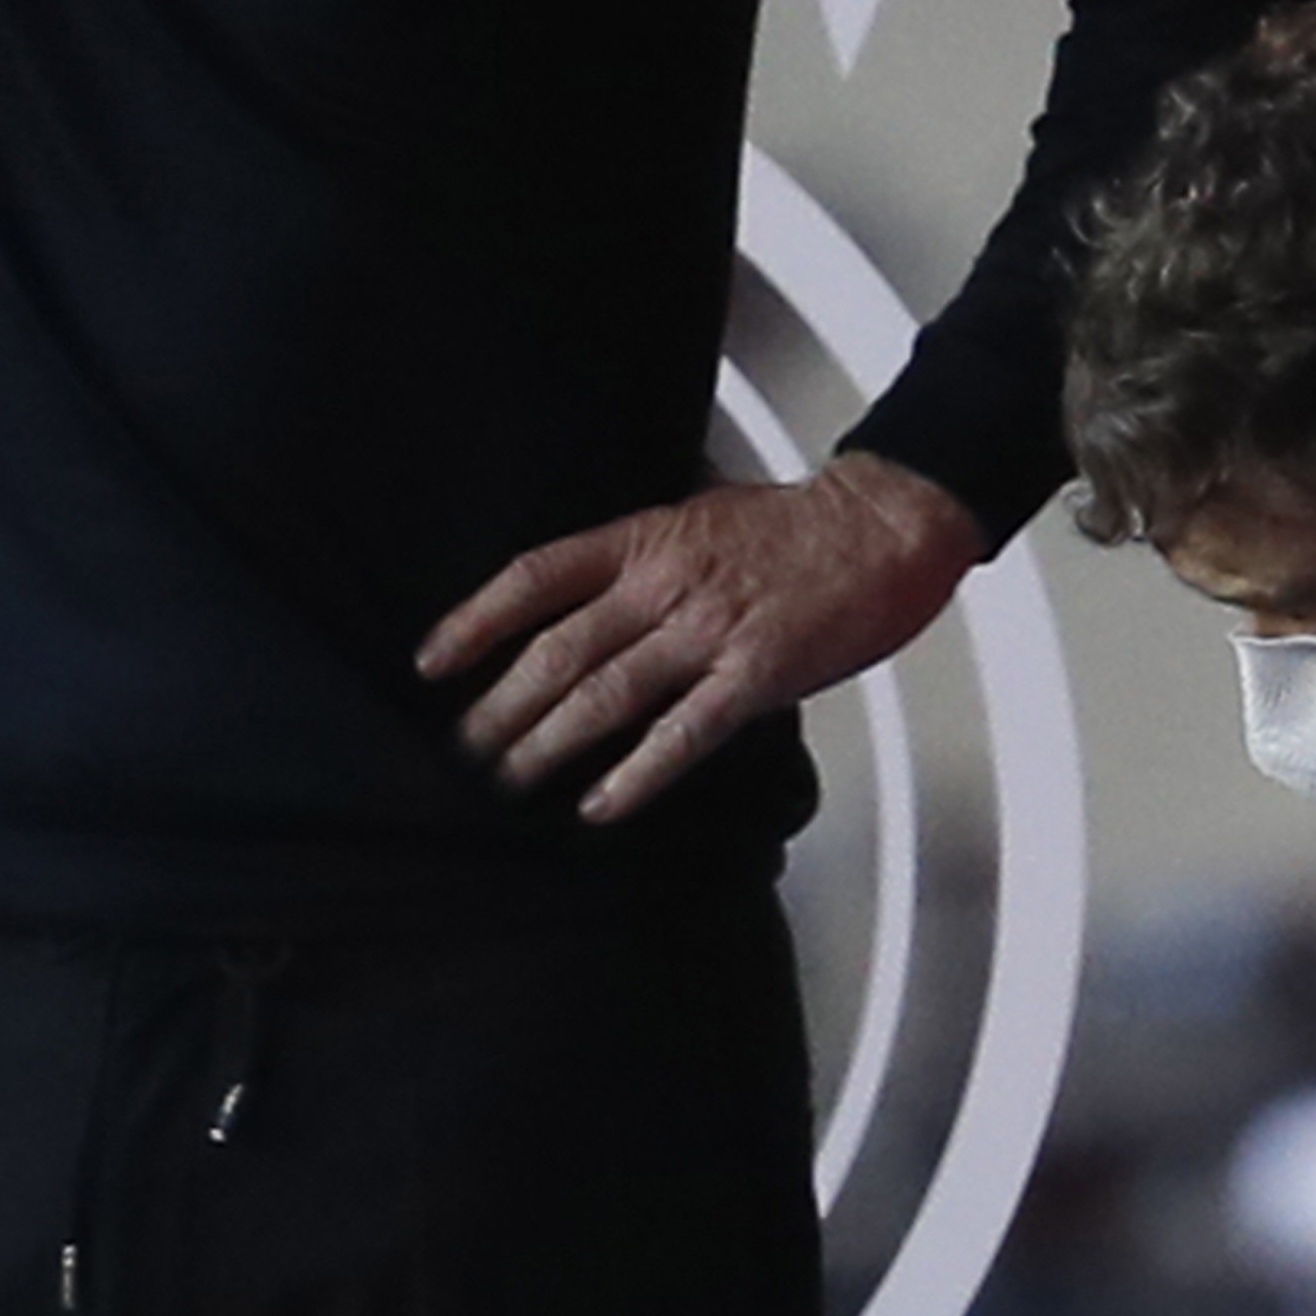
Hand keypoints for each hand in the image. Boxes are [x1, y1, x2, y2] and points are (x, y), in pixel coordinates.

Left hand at [420, 455, 982, 824]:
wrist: (883, 529)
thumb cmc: (796, 525)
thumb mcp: (701, 511)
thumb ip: (644, 549)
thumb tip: (586, 581)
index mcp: (646, 538)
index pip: (538, 576)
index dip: (477, 619)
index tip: (432, 660)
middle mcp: (666, 583)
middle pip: (559, 648)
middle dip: (502, 704)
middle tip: (463, 747)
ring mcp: (709, 630)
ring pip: (608, 693)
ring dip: (550, 743)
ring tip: (510, 779)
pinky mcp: (755, 675)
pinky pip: (683, 733)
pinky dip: (637, 774)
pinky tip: (601, 804)